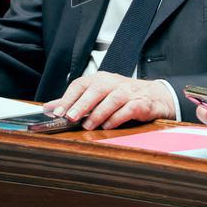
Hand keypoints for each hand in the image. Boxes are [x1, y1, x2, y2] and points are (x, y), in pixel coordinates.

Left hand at [43, 72, 175, 129]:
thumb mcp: (99, 95)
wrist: (157, 96)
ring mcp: (129, 92)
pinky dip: (118, 118)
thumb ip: (75, 101)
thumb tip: (49, 107)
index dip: (68, 98)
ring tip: (88, 126)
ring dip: (99, 113)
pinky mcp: (142, 103)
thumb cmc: (125, 96)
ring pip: (113, 99)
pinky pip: (129, 109)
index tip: (57, 112)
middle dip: (82, 104)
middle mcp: (114, 83)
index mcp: (101, 79)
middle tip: (71, 118)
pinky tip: (109, 127)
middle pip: (96, 89)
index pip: (81, 84)